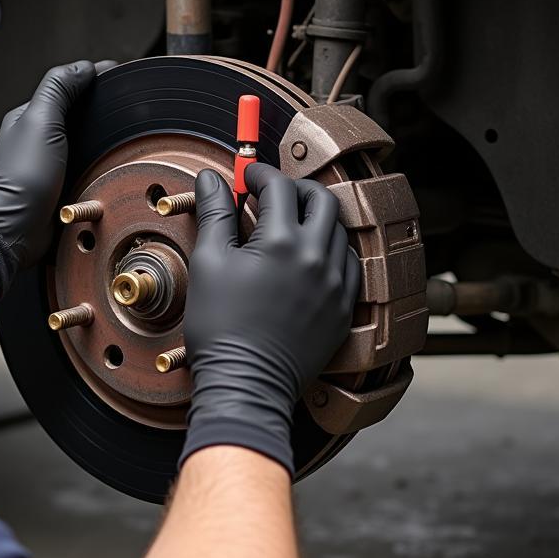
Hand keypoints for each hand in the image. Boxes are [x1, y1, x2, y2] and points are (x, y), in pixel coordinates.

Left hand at [0, 60, 112, 300]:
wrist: (18, 228)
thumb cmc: (22, 178)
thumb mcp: (42, 121)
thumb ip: (59, 89)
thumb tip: (83, 67)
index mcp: (30, 118)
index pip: (67, 89)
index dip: (94, 81)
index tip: (120, 78)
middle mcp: (39, 140)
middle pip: (78, 116)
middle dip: (101, 111)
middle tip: (127, 110)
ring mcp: (51, 165)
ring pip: (85, 144)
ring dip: (102, 141)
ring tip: (123, 138)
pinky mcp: (63, 187)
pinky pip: (87, 169)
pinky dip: (99, 166)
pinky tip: (111, 166)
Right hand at [180, 163, 360, 474]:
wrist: (246, 383)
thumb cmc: (220, 327)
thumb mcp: (208, 262)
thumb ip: (215, 213)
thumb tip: (212, 178)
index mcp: (283, 242)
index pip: (279, 186)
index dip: (259, 174)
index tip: (246, 177)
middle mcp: (317, 258)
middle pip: (320, 199)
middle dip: (295, 188)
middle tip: (272, 194)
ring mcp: (336, 285)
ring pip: (338, 231)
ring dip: (315, 218)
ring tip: (290, 224)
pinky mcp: (343, 310)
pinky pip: (350, 266)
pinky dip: (333, 251)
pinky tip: (312, 257)